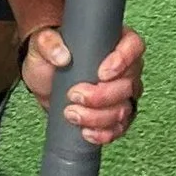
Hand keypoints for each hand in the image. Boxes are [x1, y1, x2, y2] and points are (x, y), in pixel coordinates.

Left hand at [20, 25, 142, 146]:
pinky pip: (119, 128)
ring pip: (124, 109)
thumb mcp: (42, 43)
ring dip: (98, 116)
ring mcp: (122, 93)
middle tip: (74, 94)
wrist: (43, 81)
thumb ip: (48, 42)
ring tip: (71, 113)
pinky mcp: (114, 115)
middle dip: (102, 95)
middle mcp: (125, 68)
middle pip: (129, 84)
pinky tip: (86, 132)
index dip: (123, 61)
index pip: (134, 46)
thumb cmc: (49, 56)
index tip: (101, 73)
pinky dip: (104, 133)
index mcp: (114, 42)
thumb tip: (62, 56)